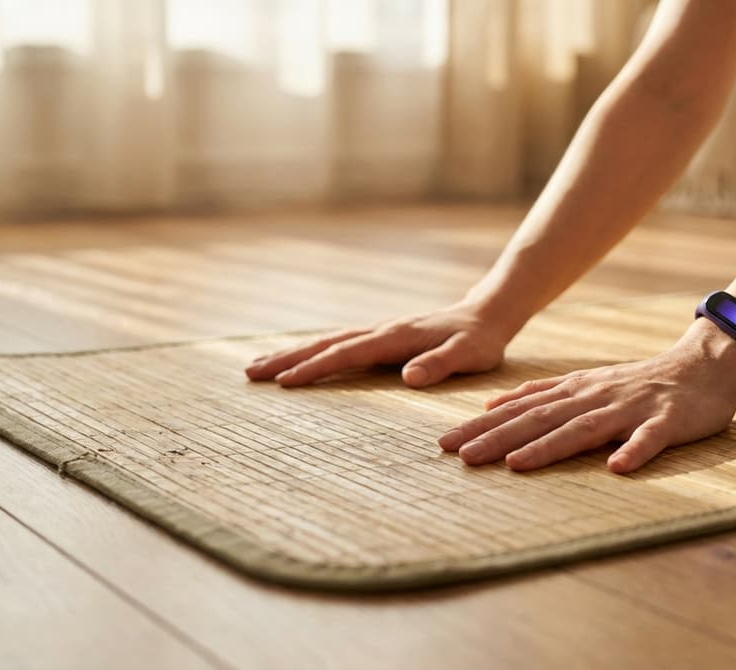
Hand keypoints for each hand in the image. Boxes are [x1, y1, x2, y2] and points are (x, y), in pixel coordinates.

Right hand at [245, 301, 515, 387]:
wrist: (486, 315)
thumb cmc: (479, 340)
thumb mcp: (468, 355)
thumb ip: (440, 364)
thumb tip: (409, 377)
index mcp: (395, 337)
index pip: (347, 354)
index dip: (316, 368)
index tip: (285, 382)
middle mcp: (380, 331)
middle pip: (325, 344)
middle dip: (287, 359)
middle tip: (249, 373)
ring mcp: (378, 333)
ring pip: (326, 342)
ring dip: (292, 354)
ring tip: (257, 367)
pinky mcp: (381, 338)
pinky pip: (338, 345)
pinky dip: (311, 352)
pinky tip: (296, 361)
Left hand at [438, 319, 735, 473]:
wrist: (701, 366)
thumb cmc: (639, 382)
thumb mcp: (585, 383)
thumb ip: (542, 393)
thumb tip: (492, 404)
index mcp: (575, 391)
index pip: (520, 410)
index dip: (483, 426)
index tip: (445, 443)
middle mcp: (595, 397)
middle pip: (541, 419)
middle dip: (500, 437)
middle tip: (462, 456)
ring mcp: (630, 408)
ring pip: (584, 428)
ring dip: (550, 447)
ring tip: (517, 465)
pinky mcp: (666, 421)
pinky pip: (649, 439)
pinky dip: (634, 451)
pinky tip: (617, 469)